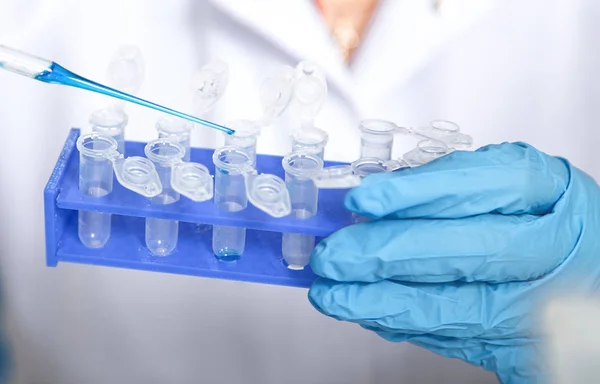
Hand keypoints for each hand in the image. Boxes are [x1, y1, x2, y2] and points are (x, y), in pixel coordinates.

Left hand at [308, 143, 599, 383]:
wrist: (582, 271)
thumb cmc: (537, 218)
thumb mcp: (506, 185)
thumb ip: (449, 185)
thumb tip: (372, 201)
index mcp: (551, 191)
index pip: (489, 183)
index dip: (421, 192)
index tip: (365, 199)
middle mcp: (554, 246)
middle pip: (470, 249)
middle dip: (389, 253)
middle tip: (333, 254)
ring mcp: (544, 301)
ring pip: (457, 305)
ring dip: (383, 301)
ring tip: (332, 293)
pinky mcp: (526, 343)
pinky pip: (455, 337)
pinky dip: (404, 323)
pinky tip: (367, 311)